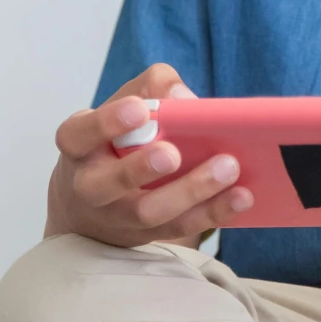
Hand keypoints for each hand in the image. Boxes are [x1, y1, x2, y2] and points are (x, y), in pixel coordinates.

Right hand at [44, 64, 253, 247]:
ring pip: (149, 212)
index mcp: (79, 147)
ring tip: (227, 168)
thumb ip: (152, 87)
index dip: (105, 124)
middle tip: (173, 153)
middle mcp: (90, 186)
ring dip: (191, 191)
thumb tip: (181, 96)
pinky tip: (242, 196)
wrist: (95, 204)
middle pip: (109, 183)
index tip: (138, 111)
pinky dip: (214, 212)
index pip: (78, 134)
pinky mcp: (148, 235)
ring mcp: (118, 216)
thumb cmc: (116, 140)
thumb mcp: (126, 105)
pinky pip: (181, 227)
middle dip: (141, 169)